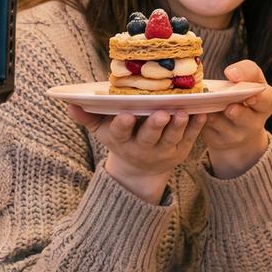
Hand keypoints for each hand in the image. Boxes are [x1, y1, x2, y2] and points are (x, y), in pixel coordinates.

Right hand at [66, 104, 206, 202]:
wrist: (140, 168)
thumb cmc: (120, 138)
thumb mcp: (101, 130)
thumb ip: (87, 116)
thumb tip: (69, 104)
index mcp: (121, 139)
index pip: (120, 132)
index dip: (123, 124)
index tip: (126, 115)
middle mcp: (142, 147)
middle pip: (149, 137)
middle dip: (155, 125)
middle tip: (161, 113)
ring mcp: (164, 149)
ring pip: (172, 137)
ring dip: (178, 125)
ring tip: (182, 112)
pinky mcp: (181, 149)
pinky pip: (190, 137)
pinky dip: (196, 126)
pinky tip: (201, 112)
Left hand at [200, 59, 271, 177]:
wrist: (236, 127)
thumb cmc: (242, 95)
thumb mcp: (250, 81)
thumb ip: (246, 71)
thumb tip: (231, 73)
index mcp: (265, 104)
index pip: (267, 100)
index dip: (259, 99)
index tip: (250, 96)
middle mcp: (254, 123)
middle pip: (246, 120)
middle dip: (238, 114)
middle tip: (230, 108)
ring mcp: (235, 135)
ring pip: (222, 125)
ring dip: (213, 116)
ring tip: (204, 106)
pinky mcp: (217, 140)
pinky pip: (207, 130)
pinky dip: (199, 120)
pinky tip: (192, 112)